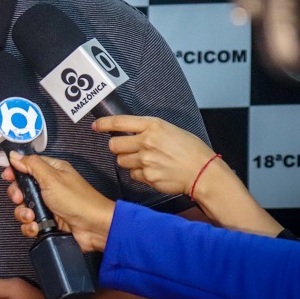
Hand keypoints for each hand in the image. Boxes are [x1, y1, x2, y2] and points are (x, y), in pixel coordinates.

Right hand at [4, 152, 113, 252]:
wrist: (94, 228)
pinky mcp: (49, 222)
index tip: (8, 176)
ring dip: (23, 214)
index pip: (27, 166)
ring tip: (32, 217)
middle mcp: (49, 187)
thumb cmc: (78, 200)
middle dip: (17, 195)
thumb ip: (31, 165)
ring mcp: (48, 205)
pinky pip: (30, 223)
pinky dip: (30, 227)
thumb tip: (15, 155)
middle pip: (22, 188)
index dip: (16, 171)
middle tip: (21, 199)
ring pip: (24, 207)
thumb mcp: (52, 177)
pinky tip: (36, 227)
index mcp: (52, 171)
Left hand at [94, 115, 214, 196]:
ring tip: (145, 161)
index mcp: (153, 125)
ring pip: (121, 161)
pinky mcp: (147, 176)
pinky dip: (138, 174)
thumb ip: (149, 130)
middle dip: (118, 147)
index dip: (104, 124)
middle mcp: (146, 141)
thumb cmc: (191, 150)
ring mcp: (145, 160)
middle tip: (128, 149)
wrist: (203, 172)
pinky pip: (132, 174)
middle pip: (114, 145)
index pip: (119, 122)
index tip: (96, 126)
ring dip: (128, 161)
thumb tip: (131, 132)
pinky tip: (152, 171)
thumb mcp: (170, 130)